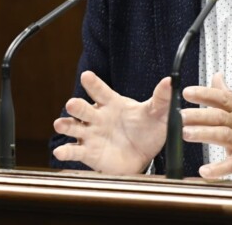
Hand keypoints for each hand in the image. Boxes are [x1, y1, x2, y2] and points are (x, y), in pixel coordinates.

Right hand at [52, 71, 169, 174]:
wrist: (144, 156)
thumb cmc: (148, 130)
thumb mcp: (158, 114)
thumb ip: (161, 98)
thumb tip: (170, 81)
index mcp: (113, 103)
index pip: (101, 90)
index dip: (93, 83)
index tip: (86, 76)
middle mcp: (98, 116)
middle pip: (83, 108)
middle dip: (76, 105)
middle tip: (72, 104)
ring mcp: (91, 134)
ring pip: (73, 127)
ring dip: (65, 125)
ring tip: (61, 124)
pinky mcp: (88, 152)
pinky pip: (74, 151)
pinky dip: (66, 151)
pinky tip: (60, 152)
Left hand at [182, 72, 231, 178]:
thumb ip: (226, 93)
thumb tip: (217, 75)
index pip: (222, 98)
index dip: (205, 94)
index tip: (187, 92)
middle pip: (220, 116)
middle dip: (200, 115)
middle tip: (181, 116)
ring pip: (224, 136)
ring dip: (204, 134)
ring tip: (186, 133)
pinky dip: (218, 168)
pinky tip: (204, 170)